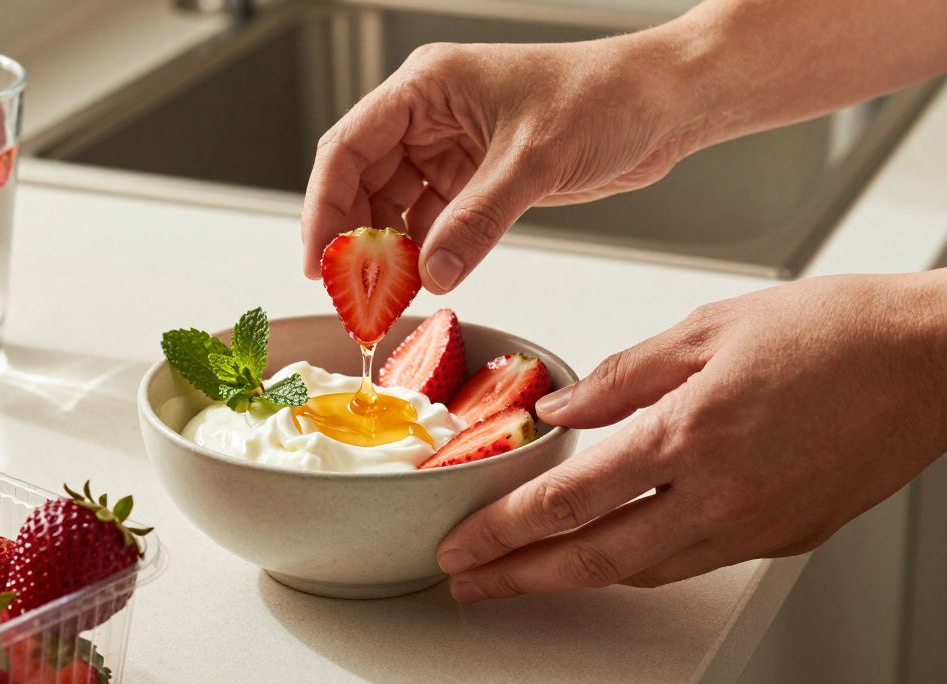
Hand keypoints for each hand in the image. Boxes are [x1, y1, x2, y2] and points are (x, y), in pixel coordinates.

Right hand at [301, 36, 703, 292]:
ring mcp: (450, 145)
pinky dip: (422, 252)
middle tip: (353, 296)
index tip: (318, 263)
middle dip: (353, 240)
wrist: (664, 103)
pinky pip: (430, 219)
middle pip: (361, 181)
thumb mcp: (532, 162)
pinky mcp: (476, 174)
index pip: (347, 148)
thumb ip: (476, 222)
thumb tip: (429, 276)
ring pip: (392, 205)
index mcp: (425, 87)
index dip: (323, 208)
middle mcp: (428, 114)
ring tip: (386, 298)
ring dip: (387, 252)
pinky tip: (423, 282)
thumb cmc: (605, 97)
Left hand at [436, 272, 946, 601]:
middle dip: (519, 578)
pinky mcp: (784, 538)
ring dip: (576, 577)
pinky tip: (613, 552)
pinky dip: (640, 564)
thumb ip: (622, 377)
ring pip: (642, 571)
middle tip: (469, 584)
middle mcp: (719, 496)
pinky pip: (691, 563)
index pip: (569, 500)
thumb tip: (559, 410)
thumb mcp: (705, 330)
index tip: (462, 544)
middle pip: (594, 559)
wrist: (930, 360)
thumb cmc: (830, 331)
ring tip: (526, 574)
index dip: (503, 529)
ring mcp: (755, 527)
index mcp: (690, 435)